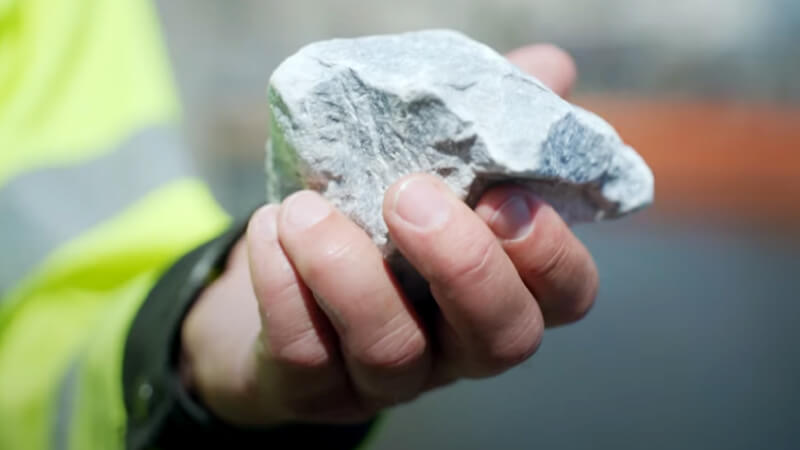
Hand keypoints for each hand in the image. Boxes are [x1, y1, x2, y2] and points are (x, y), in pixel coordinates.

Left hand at [181, 44, 595, 425]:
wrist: (284, 275)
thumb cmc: (377, 214)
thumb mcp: (436, 162)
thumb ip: (492, 120)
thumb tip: (550, 67)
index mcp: (502, 288)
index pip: (567, 295)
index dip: (548, 253)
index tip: (501, 195)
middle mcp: (459, 346)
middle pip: (500, 338)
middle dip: (463, 265)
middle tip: (408, 194)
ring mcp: (389, 377)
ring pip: (393, 351)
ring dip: (349, 274)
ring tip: (305, 209)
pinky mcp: (317, 388)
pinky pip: (305, 355)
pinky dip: (283, 288)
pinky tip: (269, 230)